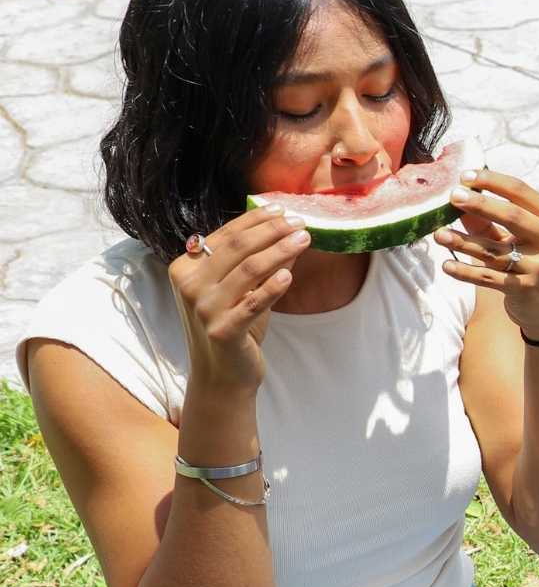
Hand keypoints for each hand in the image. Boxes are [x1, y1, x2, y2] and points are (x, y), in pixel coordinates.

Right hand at [169, 206, 311, 391]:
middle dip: (273, 230)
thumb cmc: (233, 327)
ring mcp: (204, 308)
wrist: (223, 376)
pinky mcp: (223, 330)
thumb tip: (288, 232)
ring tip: (305, 239)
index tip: (282, 209)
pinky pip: (253, 302)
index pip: (225, 235)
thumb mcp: (242, 291)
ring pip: (249, 269)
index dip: (256, 220)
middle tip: (300, 222)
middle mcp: (190, 285)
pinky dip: (273, 286)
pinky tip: (290, 274)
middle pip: (238, 246)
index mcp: (186, 268)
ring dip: (280, 250)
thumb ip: (258, 264)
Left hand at [436, 168, 538, 340]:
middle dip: (481, 204)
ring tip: (439, 235)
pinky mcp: (527, 289)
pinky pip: (490, 278)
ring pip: (495, 250)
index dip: (492, 181)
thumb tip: (459, 196)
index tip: (465, 176)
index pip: (521, 191)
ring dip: (463, 242)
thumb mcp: (517, 236)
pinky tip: (447, 266)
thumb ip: (490, 219)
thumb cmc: (529, 260)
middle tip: (453, 196)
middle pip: (513, 216)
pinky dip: (466, 272)